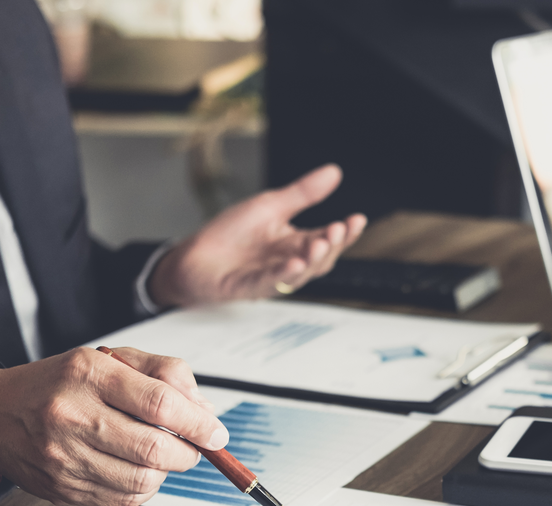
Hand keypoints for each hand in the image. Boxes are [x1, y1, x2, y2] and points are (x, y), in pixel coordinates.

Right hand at [0, 347, 228, 505]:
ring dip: (167, 471)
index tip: (216, 433)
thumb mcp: (108, 359)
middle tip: (195, 447)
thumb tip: (203, 409)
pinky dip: (144, 488)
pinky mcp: (64, 488)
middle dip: (190, 452)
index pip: (160, 403)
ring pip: (143, 479)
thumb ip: (162, 373)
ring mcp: (66, 456)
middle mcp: (73, 415)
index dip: (199, 423)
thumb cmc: (55, 384)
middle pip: (155, 447)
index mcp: (88, 374)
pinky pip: (124, 499)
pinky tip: (137, 468)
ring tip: (162, 455)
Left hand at [148, 164, 367, 306]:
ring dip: (313, 260)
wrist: (194, 256)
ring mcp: (272, 277)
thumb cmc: (230, 234)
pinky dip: (284, 274)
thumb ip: (303, 194)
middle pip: (321, 259)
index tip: (357, 220)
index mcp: (295, 242)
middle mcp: (289, 262)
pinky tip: (294, 264)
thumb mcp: (270, 206)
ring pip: (302, 274)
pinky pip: (272, 282)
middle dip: (332, 245)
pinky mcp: (251, 287)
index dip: (344, 233)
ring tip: (320, 243)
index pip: (327, 239)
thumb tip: (334, 172)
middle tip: (336, 230)